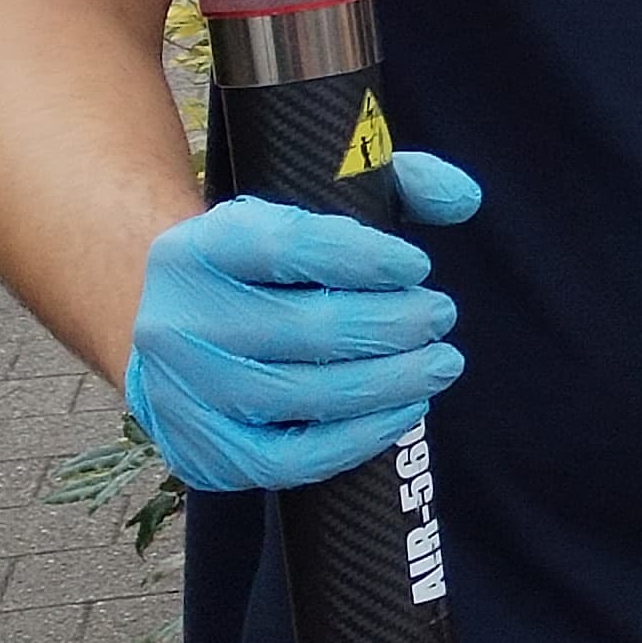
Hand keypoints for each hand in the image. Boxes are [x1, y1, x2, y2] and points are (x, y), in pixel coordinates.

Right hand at [119, 151, 478, 494]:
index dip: (364, 258)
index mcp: (202, 248)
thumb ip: (397, 183)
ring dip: (391, 381)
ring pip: (305, 395)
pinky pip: (291, 459)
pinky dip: (359, 438)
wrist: (179, 331)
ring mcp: (185, 393)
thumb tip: (462, 198)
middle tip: (440, 315)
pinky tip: (405, 409)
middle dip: (394, 324)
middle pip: (307, 328)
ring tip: (439, 362)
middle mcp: (180, 320)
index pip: (288, 247)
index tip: (416, 265)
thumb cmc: (268, 266)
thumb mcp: (314, 206)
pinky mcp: (204, 451)